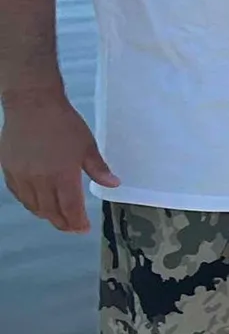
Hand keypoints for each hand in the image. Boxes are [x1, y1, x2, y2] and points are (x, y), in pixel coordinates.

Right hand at [1, 86, 119, 232]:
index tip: (83, 229)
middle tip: (72, 227)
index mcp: (62, 175)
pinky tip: (37, 203)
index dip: (77, 222)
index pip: (70, 208)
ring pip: (34, 206)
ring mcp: (22, 176)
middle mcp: (40, 180)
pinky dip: (30, 203)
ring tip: (57, 217)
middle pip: (51, 211)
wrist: (33, 105)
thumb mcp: (87, 145)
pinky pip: (19, 195)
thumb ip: (99, 169)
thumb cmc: (63, 123)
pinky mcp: (9, 170)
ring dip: (46, 215)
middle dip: (63, 223)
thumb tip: (114, 184)